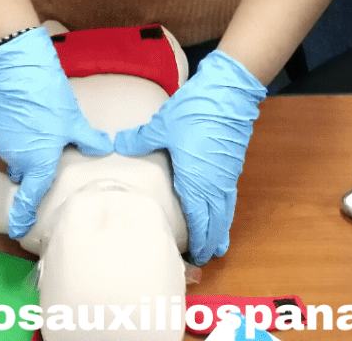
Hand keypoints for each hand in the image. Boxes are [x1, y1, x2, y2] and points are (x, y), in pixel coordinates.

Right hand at [0, 27, 111, 237]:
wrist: (17, 68)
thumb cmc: (49, 97)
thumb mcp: (73, 119)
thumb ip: (87, 140)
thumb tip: (105, 149)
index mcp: (37, 162)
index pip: (29, 197)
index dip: (24, 215)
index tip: (20, 229)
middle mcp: (16, 158)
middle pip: (25, 173)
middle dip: (34, 170)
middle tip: (48, 157)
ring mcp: (2, 142)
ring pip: (16, 155)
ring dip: (27, 150)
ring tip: (41, 131)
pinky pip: (8, 139)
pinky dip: (17, 135)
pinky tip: (29, 118)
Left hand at [113, 48, 266, 264]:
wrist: (228, 92)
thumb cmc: (196, 110)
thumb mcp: (162, 125)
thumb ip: (140, 139)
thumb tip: (118, 144)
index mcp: (197, 182)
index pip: (200, 223)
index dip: (197, 243)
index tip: (192, 258)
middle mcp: (215, 184)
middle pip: (216, 223)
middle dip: (209, 243)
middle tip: (201, 259)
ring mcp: (227, 174)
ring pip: (225, 211)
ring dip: (219, 228)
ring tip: (215, 245)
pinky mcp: (233, 163)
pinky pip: (229, 196)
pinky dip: (224, 210)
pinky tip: (219, 209)